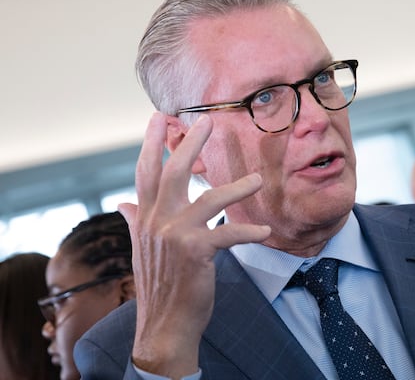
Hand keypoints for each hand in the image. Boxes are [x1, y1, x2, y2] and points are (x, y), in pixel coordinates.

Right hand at [118, 113, 270, 377]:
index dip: (151, 143)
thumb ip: (135, 221)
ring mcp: (175, 236)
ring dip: (236, 187)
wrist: (163, 324)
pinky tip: (265, 231)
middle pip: (172, 174)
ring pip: (208, 199)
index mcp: (146, 218)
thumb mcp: (142, 249)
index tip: (158, 116)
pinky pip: (228, 235)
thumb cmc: (159, 283)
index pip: (145, 173)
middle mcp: (156, 222)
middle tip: (207, 122)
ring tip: (257, 179)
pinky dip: (248, 232)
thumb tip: (124, 203)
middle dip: (189, 145)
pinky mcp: (196, 252)